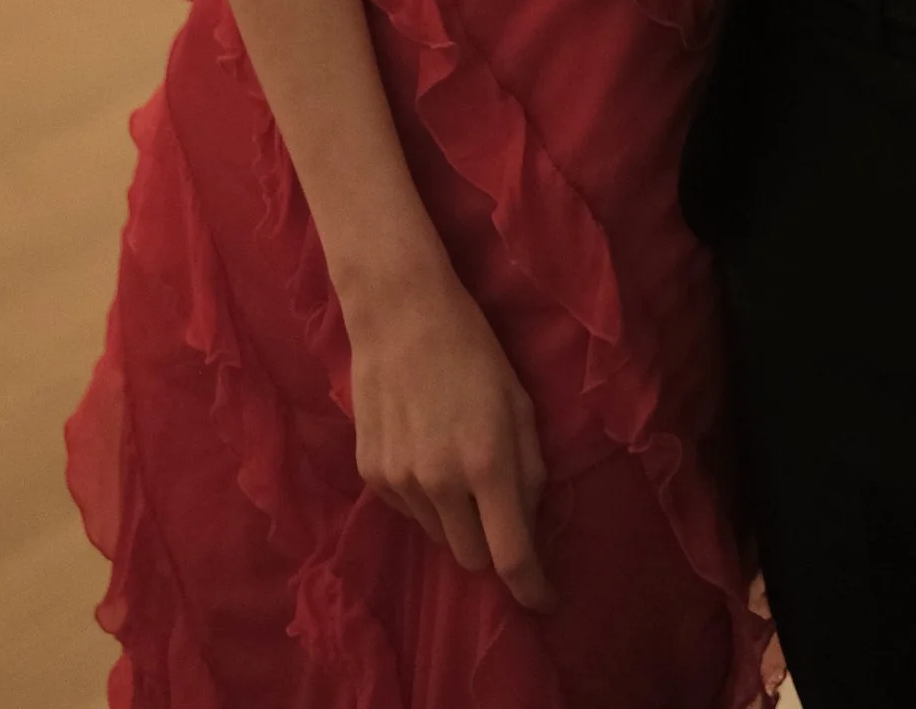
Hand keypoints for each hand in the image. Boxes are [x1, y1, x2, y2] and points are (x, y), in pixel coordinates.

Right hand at [341, 255, 552, 611]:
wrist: (400, 314)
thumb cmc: (473, 351)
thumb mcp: (519, 404)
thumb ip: (529, 470)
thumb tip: (528, 524)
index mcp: (487, 464)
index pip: (511, 555)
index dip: (531, 588)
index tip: (544, 601)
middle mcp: (441, 483)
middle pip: (472, 558)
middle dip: (491, 545)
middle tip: (497, 506)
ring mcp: (400, 481)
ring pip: (439, 535)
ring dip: (456, 518)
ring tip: (456, 461)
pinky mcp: (371, 473)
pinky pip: (409, 510)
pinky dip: (425, 497)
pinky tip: (425, 448)